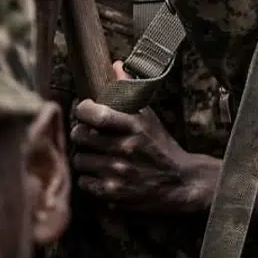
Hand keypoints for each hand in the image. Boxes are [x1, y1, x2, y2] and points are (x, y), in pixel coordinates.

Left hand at [71, 85, 217, 212]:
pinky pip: (84, 181)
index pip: (96, 114)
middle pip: (81, 136)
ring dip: (85, 156)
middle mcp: (124, 148)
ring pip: (79, 159)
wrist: (178, 182)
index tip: (85, 110)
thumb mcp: (148, 116)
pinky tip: (101, 173)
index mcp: (134, 126)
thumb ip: (130, 90)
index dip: (83, 110)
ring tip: (97, 155)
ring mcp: (117, 172)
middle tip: (89, 134)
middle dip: (81, 133)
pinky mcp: (112, 192)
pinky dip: (89, 177)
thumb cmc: (160, 145)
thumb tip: (116, 65)